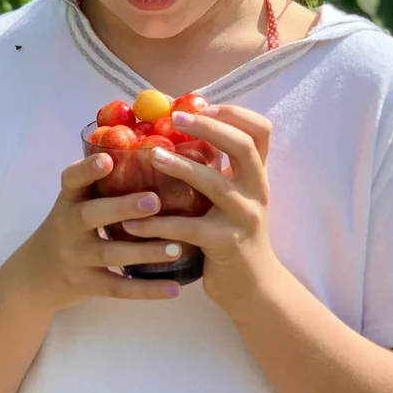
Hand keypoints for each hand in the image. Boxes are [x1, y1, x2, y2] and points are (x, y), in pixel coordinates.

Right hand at [20, 153, 184, 311]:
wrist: (34, 276)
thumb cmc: (69, 230)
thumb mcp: (74, 204)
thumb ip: (102, 186)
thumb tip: (157, 156)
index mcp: (68, 200)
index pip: (71, 180)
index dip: (87, 169)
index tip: (107, 159)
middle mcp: (67, 226)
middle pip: (92, 215)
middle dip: (123, 207)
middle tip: (154, 200)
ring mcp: (74, 257)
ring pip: (110, 253)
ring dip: (144, 251)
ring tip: (177, 248)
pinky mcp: (84, 284)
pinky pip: (117, 288)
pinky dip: (147, 289)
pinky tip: (174, 288)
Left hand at [121, 104, 279, 313]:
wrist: (254, 288)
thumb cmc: (232, 235)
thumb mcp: (234, 199)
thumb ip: (218, 170)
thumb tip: (179, 134)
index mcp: (257, 176)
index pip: (261, 131)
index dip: (234, 113)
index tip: (202, 104)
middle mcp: (257, 191)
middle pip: (242, 147)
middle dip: (208, 127)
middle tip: (175, 119)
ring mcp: (244, 217)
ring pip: (215, 183)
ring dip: (181, 167)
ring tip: (151, 157)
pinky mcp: (226, 244)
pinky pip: (188, 229)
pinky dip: (158, 224)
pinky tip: (132, 224)